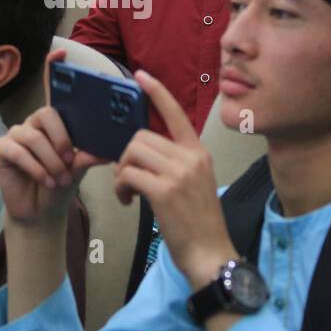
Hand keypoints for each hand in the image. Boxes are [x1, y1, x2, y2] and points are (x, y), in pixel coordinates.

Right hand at [0, 48, 105, 226]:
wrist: (41, 212)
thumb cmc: (61, 184)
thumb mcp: (78, 170)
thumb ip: (87, 156)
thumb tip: (102, 151)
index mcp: (55, 123)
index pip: (52, 91)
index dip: (54, 70)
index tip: (62, 52)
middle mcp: (34, 123)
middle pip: (47, 114)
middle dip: (61, 139)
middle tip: (70, 162)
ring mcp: (16, 135)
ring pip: (34, 136)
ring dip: (50, 160)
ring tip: (59, 179)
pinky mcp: (2, 150)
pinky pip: (19, 151)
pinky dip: (35, 167)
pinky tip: (45, 180)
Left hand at [114, 70, 235, 288]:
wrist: (210, 254)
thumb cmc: (199, 224)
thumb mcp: (195, 183)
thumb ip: (176, 163)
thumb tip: (144, 153)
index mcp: (199, 152)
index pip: (176, 113)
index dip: (157, 93)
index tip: (140, 76)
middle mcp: (191, 157)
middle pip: (142, 137)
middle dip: (126, 157)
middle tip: (127, 180)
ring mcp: (179, 173)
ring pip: (132, 153)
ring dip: (121, 172)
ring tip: (127, 192)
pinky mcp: (165, 191)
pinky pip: (128, 174)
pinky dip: (120, 188)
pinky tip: (129, 202)